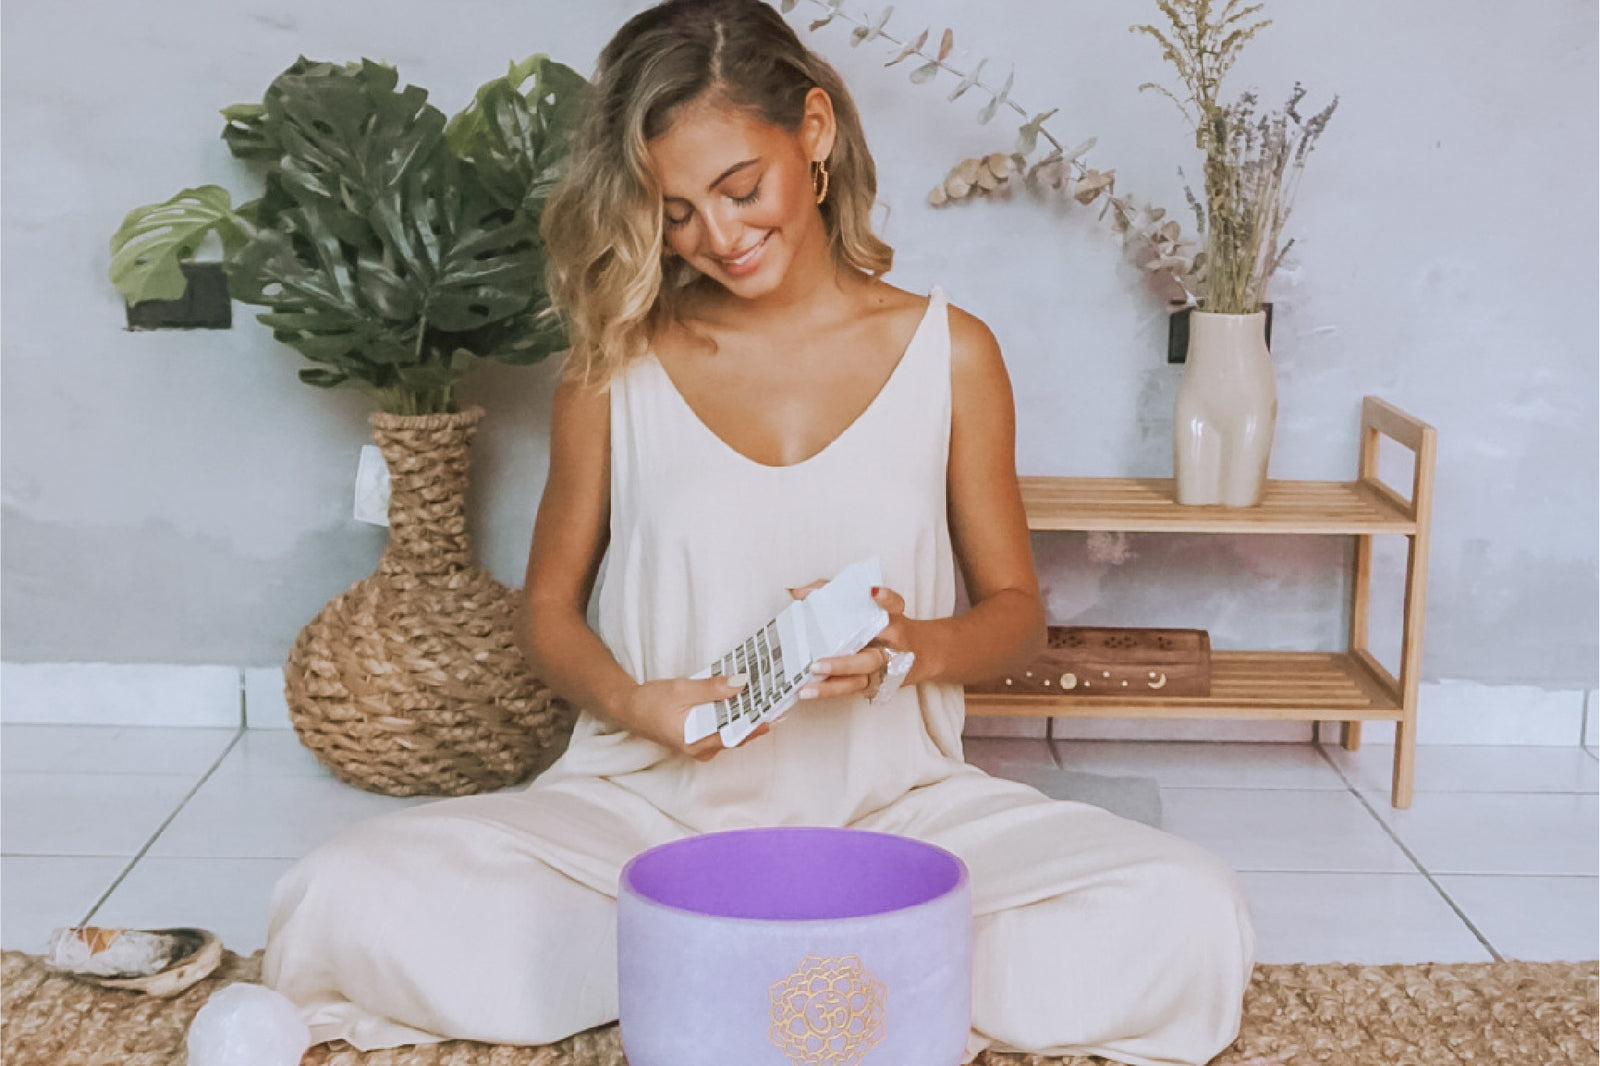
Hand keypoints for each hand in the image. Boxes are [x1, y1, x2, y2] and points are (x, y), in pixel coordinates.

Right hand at [615, 674, 769, 761]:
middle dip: (754, 717)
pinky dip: (732, 715)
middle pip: (737, 735)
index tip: (774, 711)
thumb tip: (740, 684)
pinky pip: (722, 728)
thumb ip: (712, 688)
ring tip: (762, 697)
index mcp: (698, 743)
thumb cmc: (650, 703)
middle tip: (773, 700)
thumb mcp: (682, 690)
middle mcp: (702, 749)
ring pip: (730, 732)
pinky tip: (740, 701)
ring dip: (744, 716)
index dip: (757, 723)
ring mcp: (701, 745)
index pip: (736, 736)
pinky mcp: (699, 737)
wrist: (628, 708)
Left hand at [787, 581, 919, 700]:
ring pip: (859, 680)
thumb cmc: (885, 624)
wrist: (923, 653)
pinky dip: (830, 690)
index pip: (894, 605)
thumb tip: (799, 592)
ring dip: (832, 685)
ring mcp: (885, 668)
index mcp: (893, 619)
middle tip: (816, 664)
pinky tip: (809, 691)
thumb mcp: (868, 606)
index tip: (872, 592)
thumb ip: (833, 592)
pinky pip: (852, 689)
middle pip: (870, 657)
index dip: (885, 599)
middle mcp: (892, 645)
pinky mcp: (876, 684)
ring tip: (807, 686)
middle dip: (843, 663)